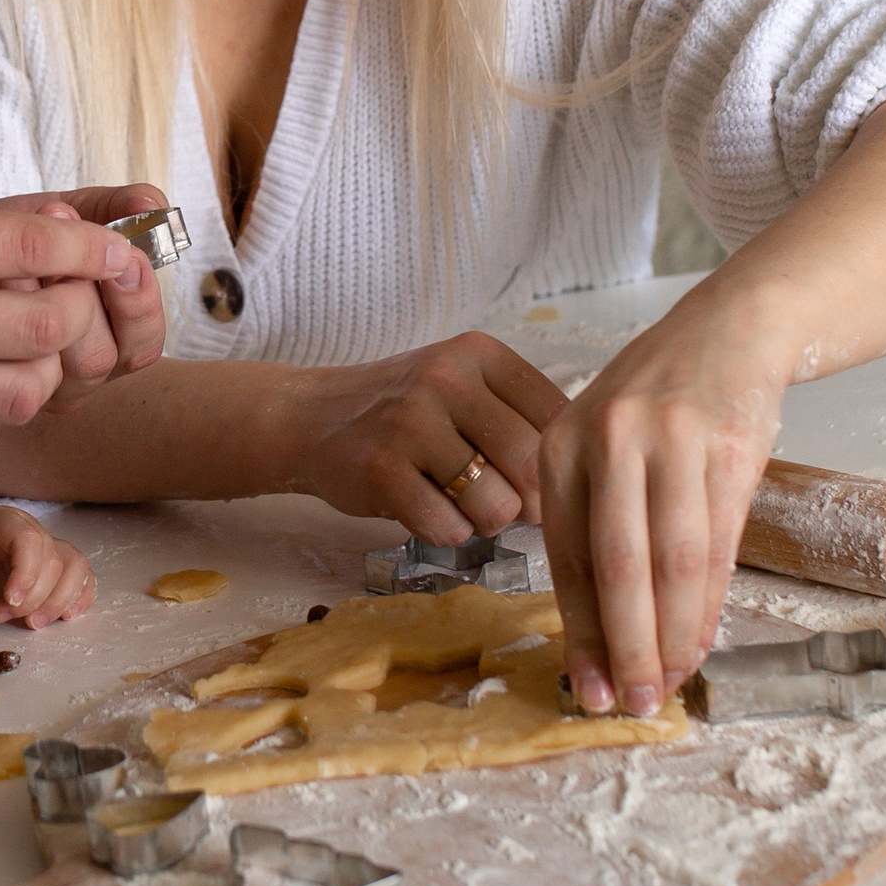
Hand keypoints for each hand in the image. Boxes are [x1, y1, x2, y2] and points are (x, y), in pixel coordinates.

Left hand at [0, 504, 95, 626]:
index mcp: (5, 522)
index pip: (30, 541)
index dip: (26, 573)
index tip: (9, 601)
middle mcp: (32, 532)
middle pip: (53, 562)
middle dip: (33, 598)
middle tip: (0, 616)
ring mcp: (46, 551)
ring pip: (75, 569)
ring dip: (59, 602)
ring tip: (31, 623)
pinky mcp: (52, 571)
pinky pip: (80, 578)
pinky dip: (79, 597)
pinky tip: (64, 616)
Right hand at [282, 333, 566, 542]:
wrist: (311, 417)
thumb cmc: (405, 413)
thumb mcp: (463, 387)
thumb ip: (519, 420)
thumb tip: (574, 485)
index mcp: (480, 353)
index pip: (556, 418)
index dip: (555, 462)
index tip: (531, 477)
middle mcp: (447, 378)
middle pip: (531, 466)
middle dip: (525, 501)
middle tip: (501, 503)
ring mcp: (410, 422)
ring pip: (495, 505)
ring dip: (485, 522)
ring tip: (459, 504)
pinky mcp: (381, 469)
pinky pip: (448, 528)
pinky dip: (446, 532)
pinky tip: (425, 509)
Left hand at [534, 295, 787, 715]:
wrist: (731, 331)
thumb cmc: (657, 400)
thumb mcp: (602, 441)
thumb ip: (593, 519)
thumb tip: (600, 628)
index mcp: (561, 444)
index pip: (566, 556)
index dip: (578, 630)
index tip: (585, 686)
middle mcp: (611, 440)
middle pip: (618, 566)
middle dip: (623, 646)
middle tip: (629, 703)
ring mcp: (673, 442)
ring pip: (672, 564)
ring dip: (672, 636)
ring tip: (669, 684)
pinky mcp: (730, 450)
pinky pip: (719, 545)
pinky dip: (710, 603)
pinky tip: (702, 641)